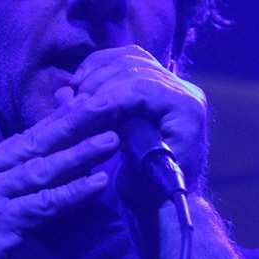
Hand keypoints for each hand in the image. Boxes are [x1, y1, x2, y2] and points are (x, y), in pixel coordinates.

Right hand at [0, 100, 119, 258]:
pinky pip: (45, 206)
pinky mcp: (3, 226)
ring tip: (112, 140)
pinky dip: (73, 193)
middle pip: (34, 143)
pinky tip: (97, 183)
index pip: (21, 138)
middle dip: (72, 122)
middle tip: (106, 103)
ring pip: (43, 170)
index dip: (53, 119)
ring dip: (80, 154)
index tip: (83, 100)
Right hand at [70, 45, 207, 193]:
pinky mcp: (158, 83)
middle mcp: (184, 90)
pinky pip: (127, 60)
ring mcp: (172, 83)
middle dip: (97, 84)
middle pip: (133, 67)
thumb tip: (82, 108)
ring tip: (74, 95)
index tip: (80, 110)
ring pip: (129, 58)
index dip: (106, 96)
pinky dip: (101, 66)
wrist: (167, 200)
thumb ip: (113, 141)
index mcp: (187, 110)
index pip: (141, 87)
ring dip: (96, 73)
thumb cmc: (152, 195)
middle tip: (71, 105)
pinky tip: (81, 81)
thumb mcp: (135, 176)